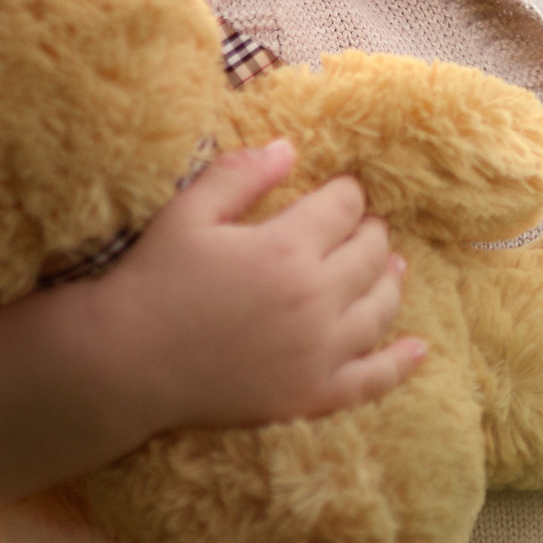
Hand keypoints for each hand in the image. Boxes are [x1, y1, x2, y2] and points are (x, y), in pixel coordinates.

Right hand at [91, 139, 428, 435]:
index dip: (346, 193)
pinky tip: (419, 348)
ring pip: (380, 308)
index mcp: (286, 248)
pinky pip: (372, 380)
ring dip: (390, 281)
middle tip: (362, 226)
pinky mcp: (311, 395)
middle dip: (370, 232)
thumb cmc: (152, 281)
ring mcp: (318, 353)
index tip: (340, 192)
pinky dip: (400, 363)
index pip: (344, 207)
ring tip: (392, 267)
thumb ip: (240, 174)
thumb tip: (289, 147)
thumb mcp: (188, 213)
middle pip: (370, 253)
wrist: (124, 365)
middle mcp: (314, 300)